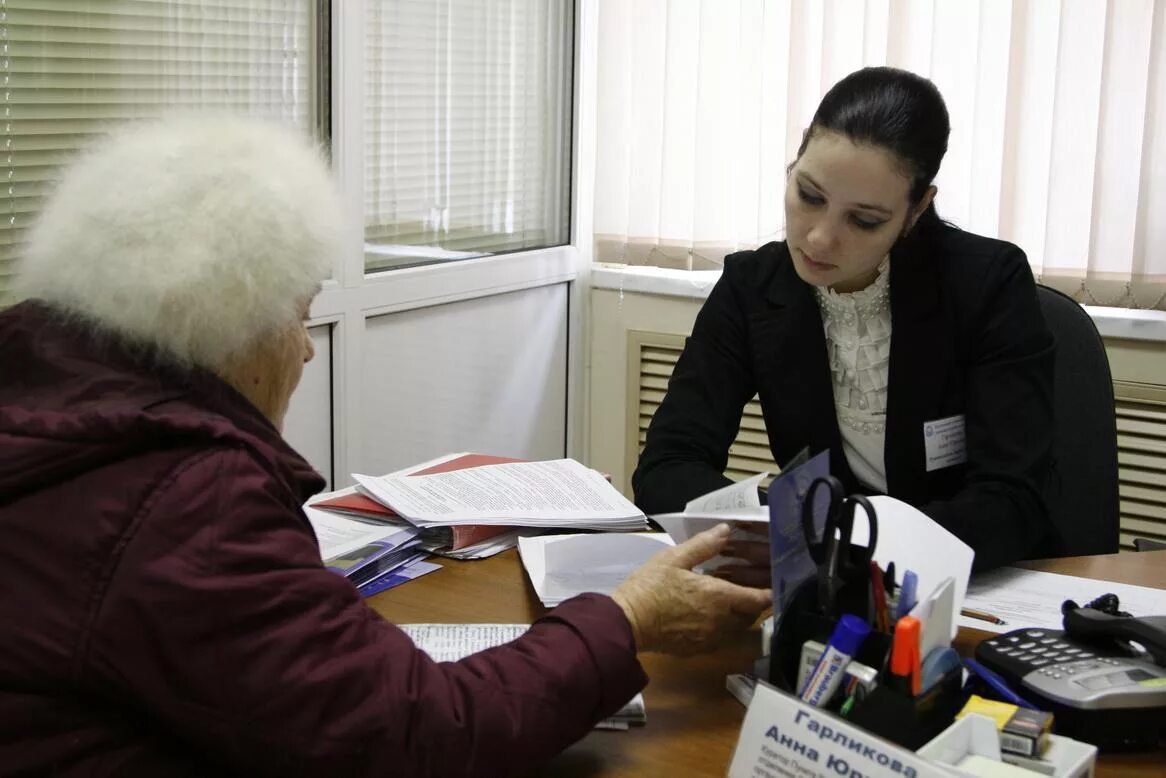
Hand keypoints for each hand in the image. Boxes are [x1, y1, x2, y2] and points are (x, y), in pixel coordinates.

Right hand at [611, 524, 771, 655]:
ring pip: (735, 629)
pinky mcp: (696, 649)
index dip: (768, 594)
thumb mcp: (674, 558)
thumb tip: (726, 530)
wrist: (627, 622)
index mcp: (719, 597)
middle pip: (749, 616)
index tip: (773, 587)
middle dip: (751, 604)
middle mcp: (720, 621)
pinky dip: (721, 629)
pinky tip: (706, 617)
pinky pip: (719, 639)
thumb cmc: (650, 586)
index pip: (756, 599)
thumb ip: (703, 545)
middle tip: (746, 589)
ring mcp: (709, 638)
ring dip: (737, 617)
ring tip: (726, 602)